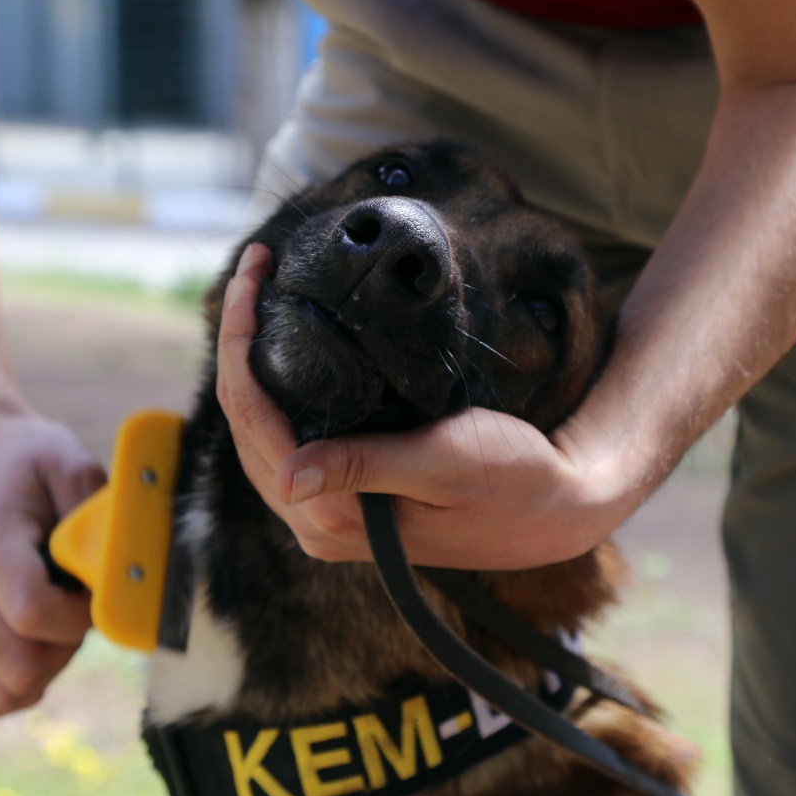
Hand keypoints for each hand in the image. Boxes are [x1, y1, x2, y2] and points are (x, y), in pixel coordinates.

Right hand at [0, 414, 103, 718]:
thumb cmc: (33, 462)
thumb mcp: (75, 465)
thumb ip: (98, 520)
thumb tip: (119, 577)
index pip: (31, 613)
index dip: (77, 617)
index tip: (91, 592)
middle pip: (18, 665)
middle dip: (65, 649)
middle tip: (76, 609)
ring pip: (1, 692)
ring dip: (45, 671)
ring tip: (56, 625)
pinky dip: (18, 687)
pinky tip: (37, 646)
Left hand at [216, 245, 630, 570]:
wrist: (557, 508)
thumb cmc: (512, 481)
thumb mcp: (441, 462)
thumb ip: (362, 468)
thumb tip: (284, 479)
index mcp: (334, 518)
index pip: (255, 421)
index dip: (240, 345)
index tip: (253, 276)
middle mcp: (318, 526)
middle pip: (246, 424)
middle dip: (238, 344)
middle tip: (253, 270)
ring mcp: (329, 516)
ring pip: (260, 433)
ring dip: (251, 365)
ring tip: (256, 295)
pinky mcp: (346, 501)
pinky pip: (288, 440)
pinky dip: (277, 390)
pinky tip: (281, 348)